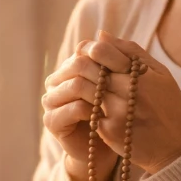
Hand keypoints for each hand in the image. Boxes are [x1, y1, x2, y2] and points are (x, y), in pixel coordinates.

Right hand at [41, 39, 122, 180]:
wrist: (110, 147)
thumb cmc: (118, 112)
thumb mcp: (122, 82)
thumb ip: (115, 57)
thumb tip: (102, 32)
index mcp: (72, 68)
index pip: (83, 51)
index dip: (105, 56)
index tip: (127, 66)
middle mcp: (58, 81)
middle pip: (76, 65)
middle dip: (102, 72)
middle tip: (123, 82)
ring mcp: (52, 101)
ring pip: (74, 85)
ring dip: (97, 91)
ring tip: (116, 99)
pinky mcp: (53, 121)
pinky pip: (71, 109)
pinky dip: (90, 110)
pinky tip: (104, 115)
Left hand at [77, 30, 180, 174]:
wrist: (178, 149)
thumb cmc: (171, 107)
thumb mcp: (161, 74)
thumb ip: (132, 52)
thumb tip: (102, 35)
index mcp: (143, 76)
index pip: (102, 51)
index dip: (91, 48)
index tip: (90, 51)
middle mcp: (128, 93)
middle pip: (88, 69)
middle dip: (80, 64)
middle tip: (78, 66)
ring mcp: (116, 113)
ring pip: (84, 89)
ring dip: (79, 84)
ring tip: (81, 83)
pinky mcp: (108, 131)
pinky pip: (88, 110)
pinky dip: (85, 104)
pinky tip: (87, 102)